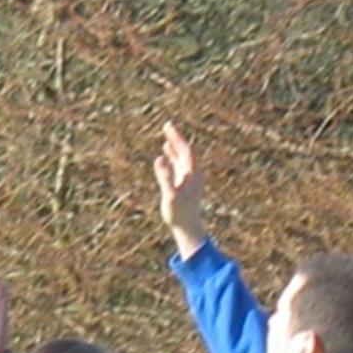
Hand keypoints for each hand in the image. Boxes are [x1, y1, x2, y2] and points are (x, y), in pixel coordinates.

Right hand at [155, 121, 206, 258]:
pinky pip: (179, 165)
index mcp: (193, 172)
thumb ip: (165, 176)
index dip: (177, 137)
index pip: (186, 149)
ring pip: (183, 157)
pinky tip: (166, 154)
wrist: (187, 227)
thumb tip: (159, 159)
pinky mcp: (184, 184)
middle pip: (186, 150)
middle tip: (167, 125)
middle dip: (176, 138)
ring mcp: (189, 178)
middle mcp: (193, 173)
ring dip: (175, 146)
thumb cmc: (179, 212)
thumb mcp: (170, 195)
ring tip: (167, 136)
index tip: (168, 126)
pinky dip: (173, 157)